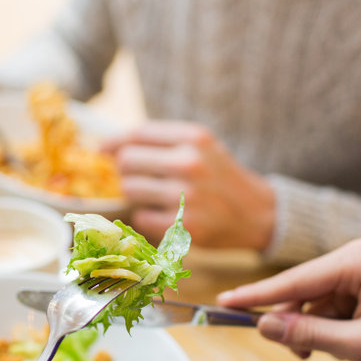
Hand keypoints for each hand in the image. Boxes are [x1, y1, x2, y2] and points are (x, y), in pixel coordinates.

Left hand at [103, 121, 275, 249]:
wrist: (258, 214)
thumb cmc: (220, 178)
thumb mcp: (201, 147)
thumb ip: (160, 142)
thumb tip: (106, 146)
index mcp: (194, 138)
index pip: (138, 133)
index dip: (114, 142)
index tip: (102, 150)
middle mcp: (190, 163)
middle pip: (127, 161)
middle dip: (127, 170)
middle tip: (142, 178)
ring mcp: (186, 196)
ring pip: (129, 189)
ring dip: (136, 195)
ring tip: (158, 197)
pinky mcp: (182, 226)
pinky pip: (140, 218)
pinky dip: (148, 218)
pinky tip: (168, 216)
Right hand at [217, 239, 360, 360]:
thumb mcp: (360, 345)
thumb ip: (308, 334)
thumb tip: (263, 327)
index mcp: (357, 261)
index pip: (295, 279)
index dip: (257, 295)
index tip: (223, 301)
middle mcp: (354, 258)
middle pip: (299, 290)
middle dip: (293, 323)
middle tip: (299, 354)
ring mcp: (356, 272)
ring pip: (309, 302)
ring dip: (310, 330)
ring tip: (329, 354)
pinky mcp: (358, 287)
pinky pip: (324, 307)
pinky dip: (323, 329)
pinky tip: (339, 345)